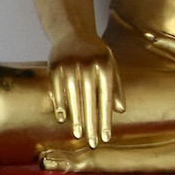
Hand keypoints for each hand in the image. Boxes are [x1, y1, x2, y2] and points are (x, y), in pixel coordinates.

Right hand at [47, 34, 121, 148]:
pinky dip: (60, 104)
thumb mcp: (110, 65)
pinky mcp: (54, 65)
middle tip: (92, 143)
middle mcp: (87, 65)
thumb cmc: (95, 53)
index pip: (106, 98)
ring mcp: (70, 64)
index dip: (106, 119)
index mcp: (104, 66)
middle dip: (91, 124)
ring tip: (79, 134)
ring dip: (76, 118)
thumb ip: (116, 87)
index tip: (106, 137)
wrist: (72, 31)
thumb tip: (120, 111)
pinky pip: (58, 89)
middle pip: (90, 101)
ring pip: (74, 97)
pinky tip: (63, 118)